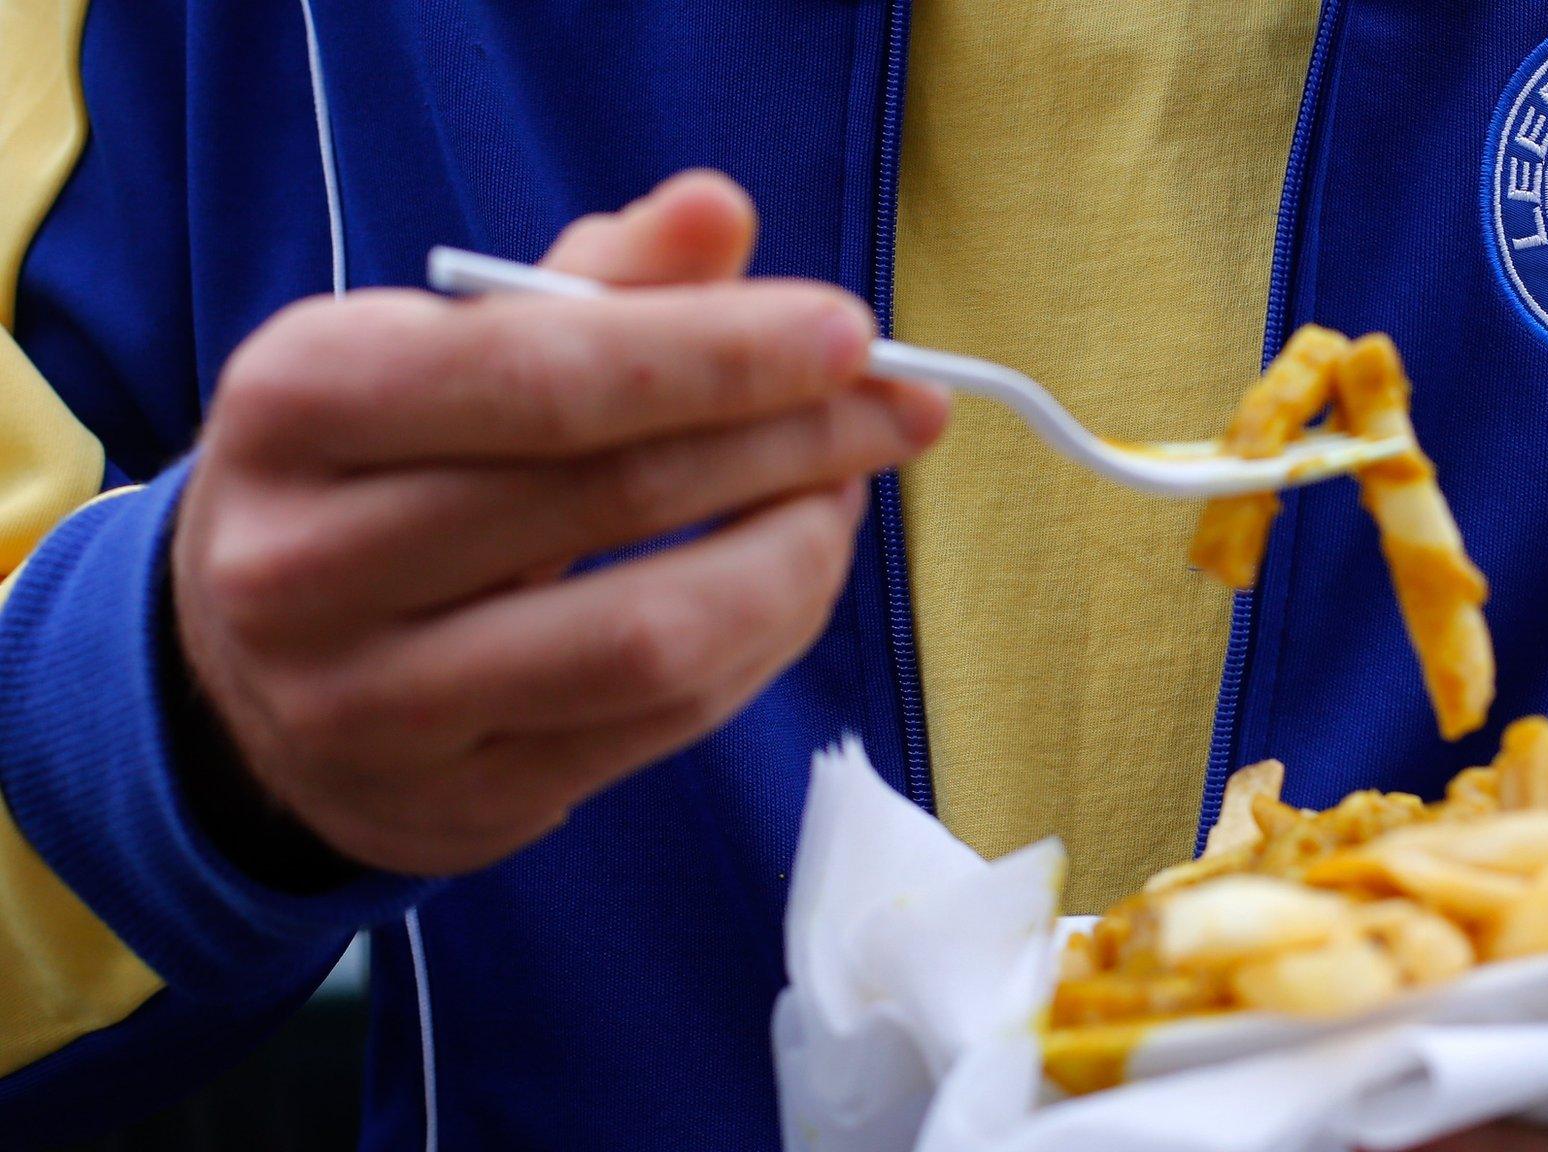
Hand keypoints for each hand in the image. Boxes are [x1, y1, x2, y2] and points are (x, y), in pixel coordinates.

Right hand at [173, 170, 947, 875]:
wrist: (251, 678)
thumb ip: (592, 282)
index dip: (718, 352)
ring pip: (655, 638)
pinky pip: (664, 723)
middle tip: (898, 411)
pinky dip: (763, 643)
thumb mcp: (442, 352)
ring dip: (795, 561)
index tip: (852, 334)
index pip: (543, 372)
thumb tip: (719, 212)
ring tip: (841, 499)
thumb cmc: (382, 473)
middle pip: (613, 498)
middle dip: (792, 443)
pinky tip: (792, 582)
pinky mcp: (458, 804)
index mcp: (297, 403)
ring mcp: (374, 705)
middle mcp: (305, 563)